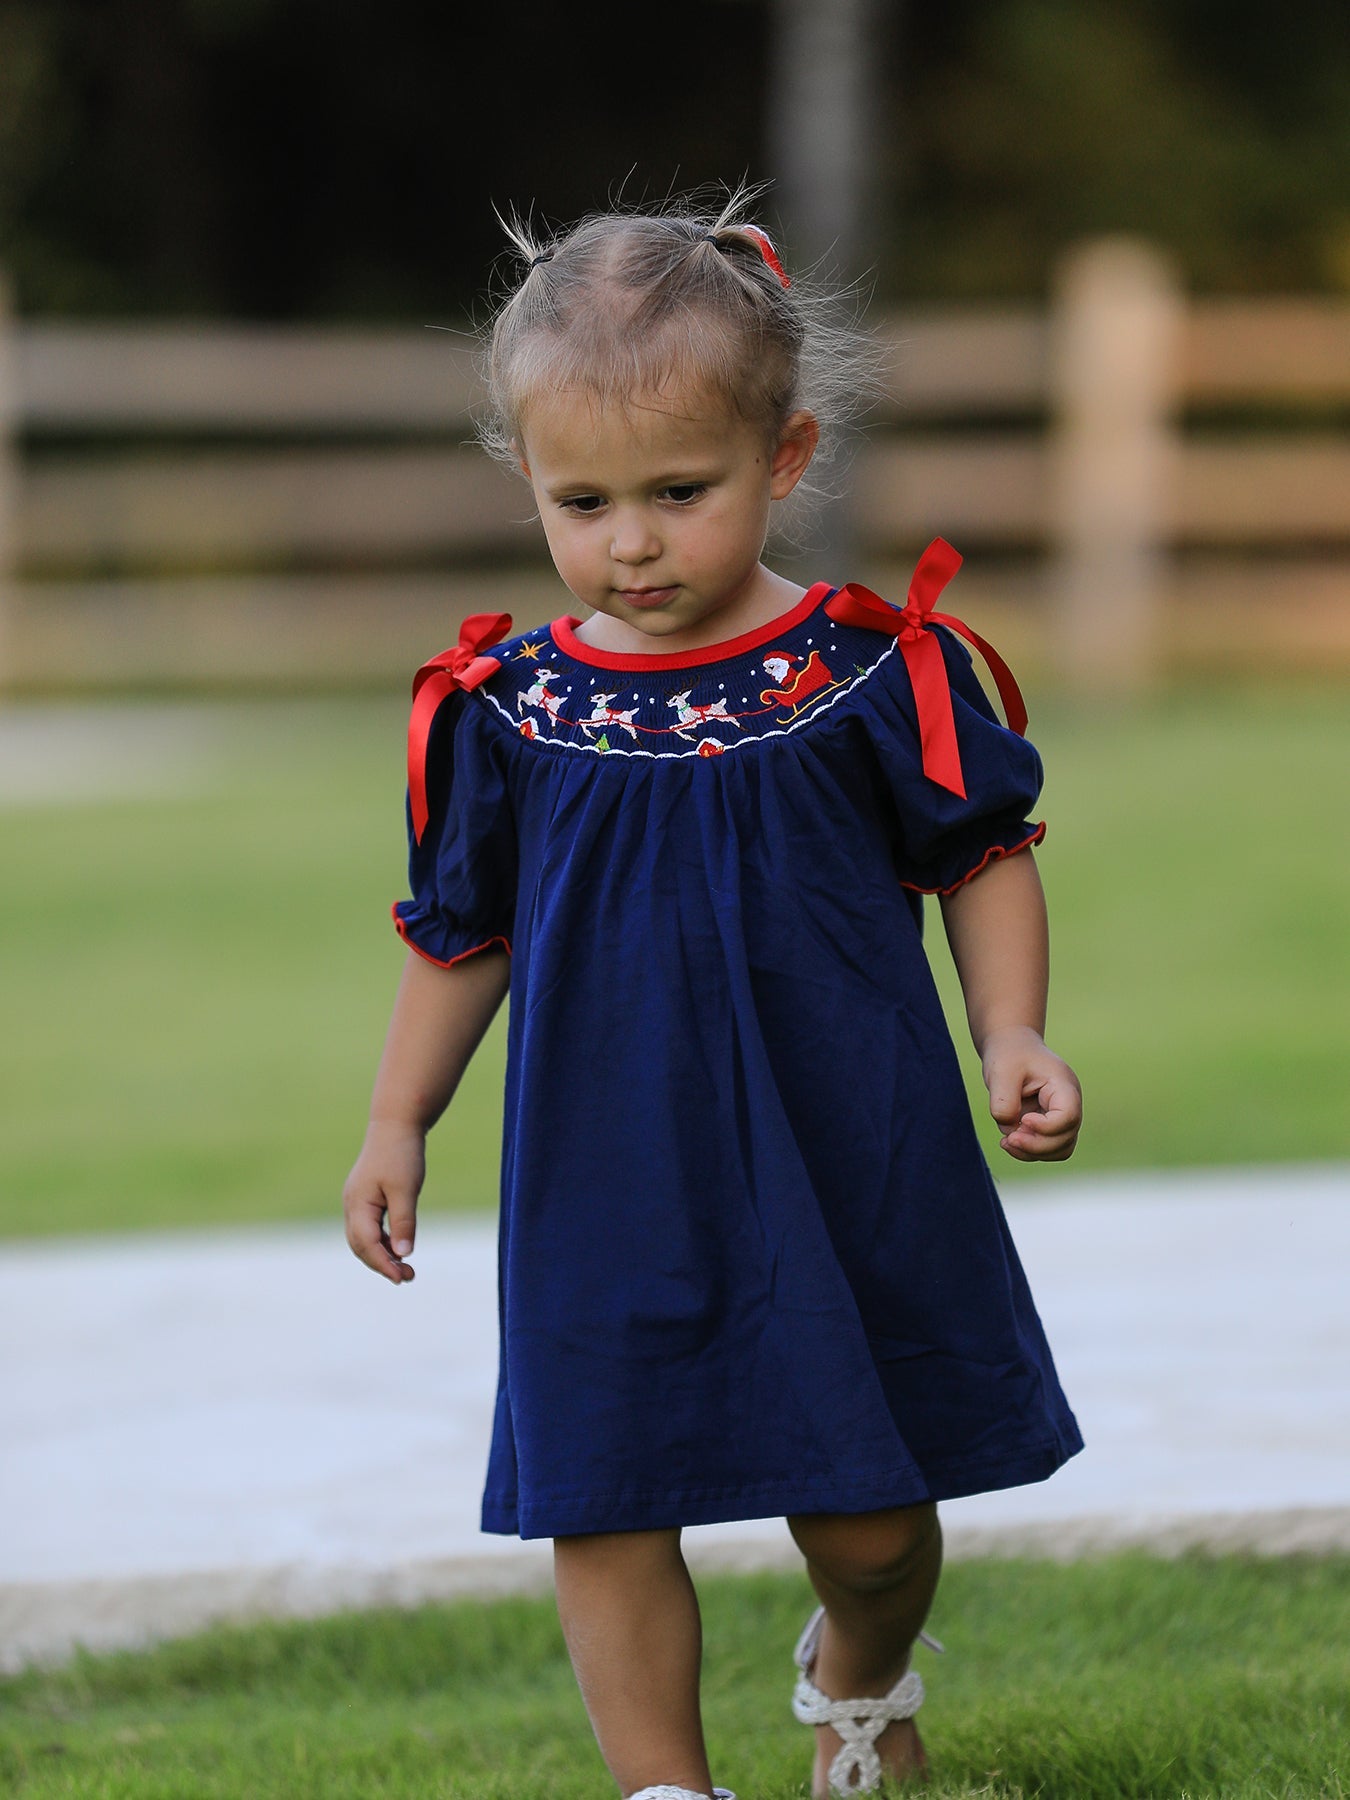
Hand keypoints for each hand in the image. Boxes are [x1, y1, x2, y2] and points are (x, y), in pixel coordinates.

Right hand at [342, 1119, 426, 1282]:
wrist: (396, 1125)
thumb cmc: (401, 1155)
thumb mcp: (406, 1190)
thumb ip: (403, 1223)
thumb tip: (403, 1255)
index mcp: (357, 1204)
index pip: (366, 1244)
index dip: (383, 1264)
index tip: (402, 1278)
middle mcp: (351, 1205)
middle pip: (360, 1246)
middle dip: (381, 1264)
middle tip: (408, 1278)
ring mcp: (356, 1202)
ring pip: (363, 1240)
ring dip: (382, 1255)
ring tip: (406, 1269)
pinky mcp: (365, 1199)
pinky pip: (369, 1228)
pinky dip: (383, 1242)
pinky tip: (399, 1248)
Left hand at [981, 1026, 1081, 1161]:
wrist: (1011, 1047)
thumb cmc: (1009, 1054)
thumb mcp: (1001, 1071)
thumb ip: (1003, 1101)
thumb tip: (1009, 1128)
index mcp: (1063, 1085)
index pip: (1068, 1116)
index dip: (1046, 1127)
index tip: (1023, 1120)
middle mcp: (1069, 1103)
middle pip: (1066, 1138)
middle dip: (1036, 1145)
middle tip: (1009, 1139)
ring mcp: (1061, 1116)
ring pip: (1060, 1149)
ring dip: (1033, 1152)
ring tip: (1007, 1141)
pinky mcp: (1048, 1126)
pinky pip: (1047, 1149)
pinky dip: (1029, 1152)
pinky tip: (1009, 1141)